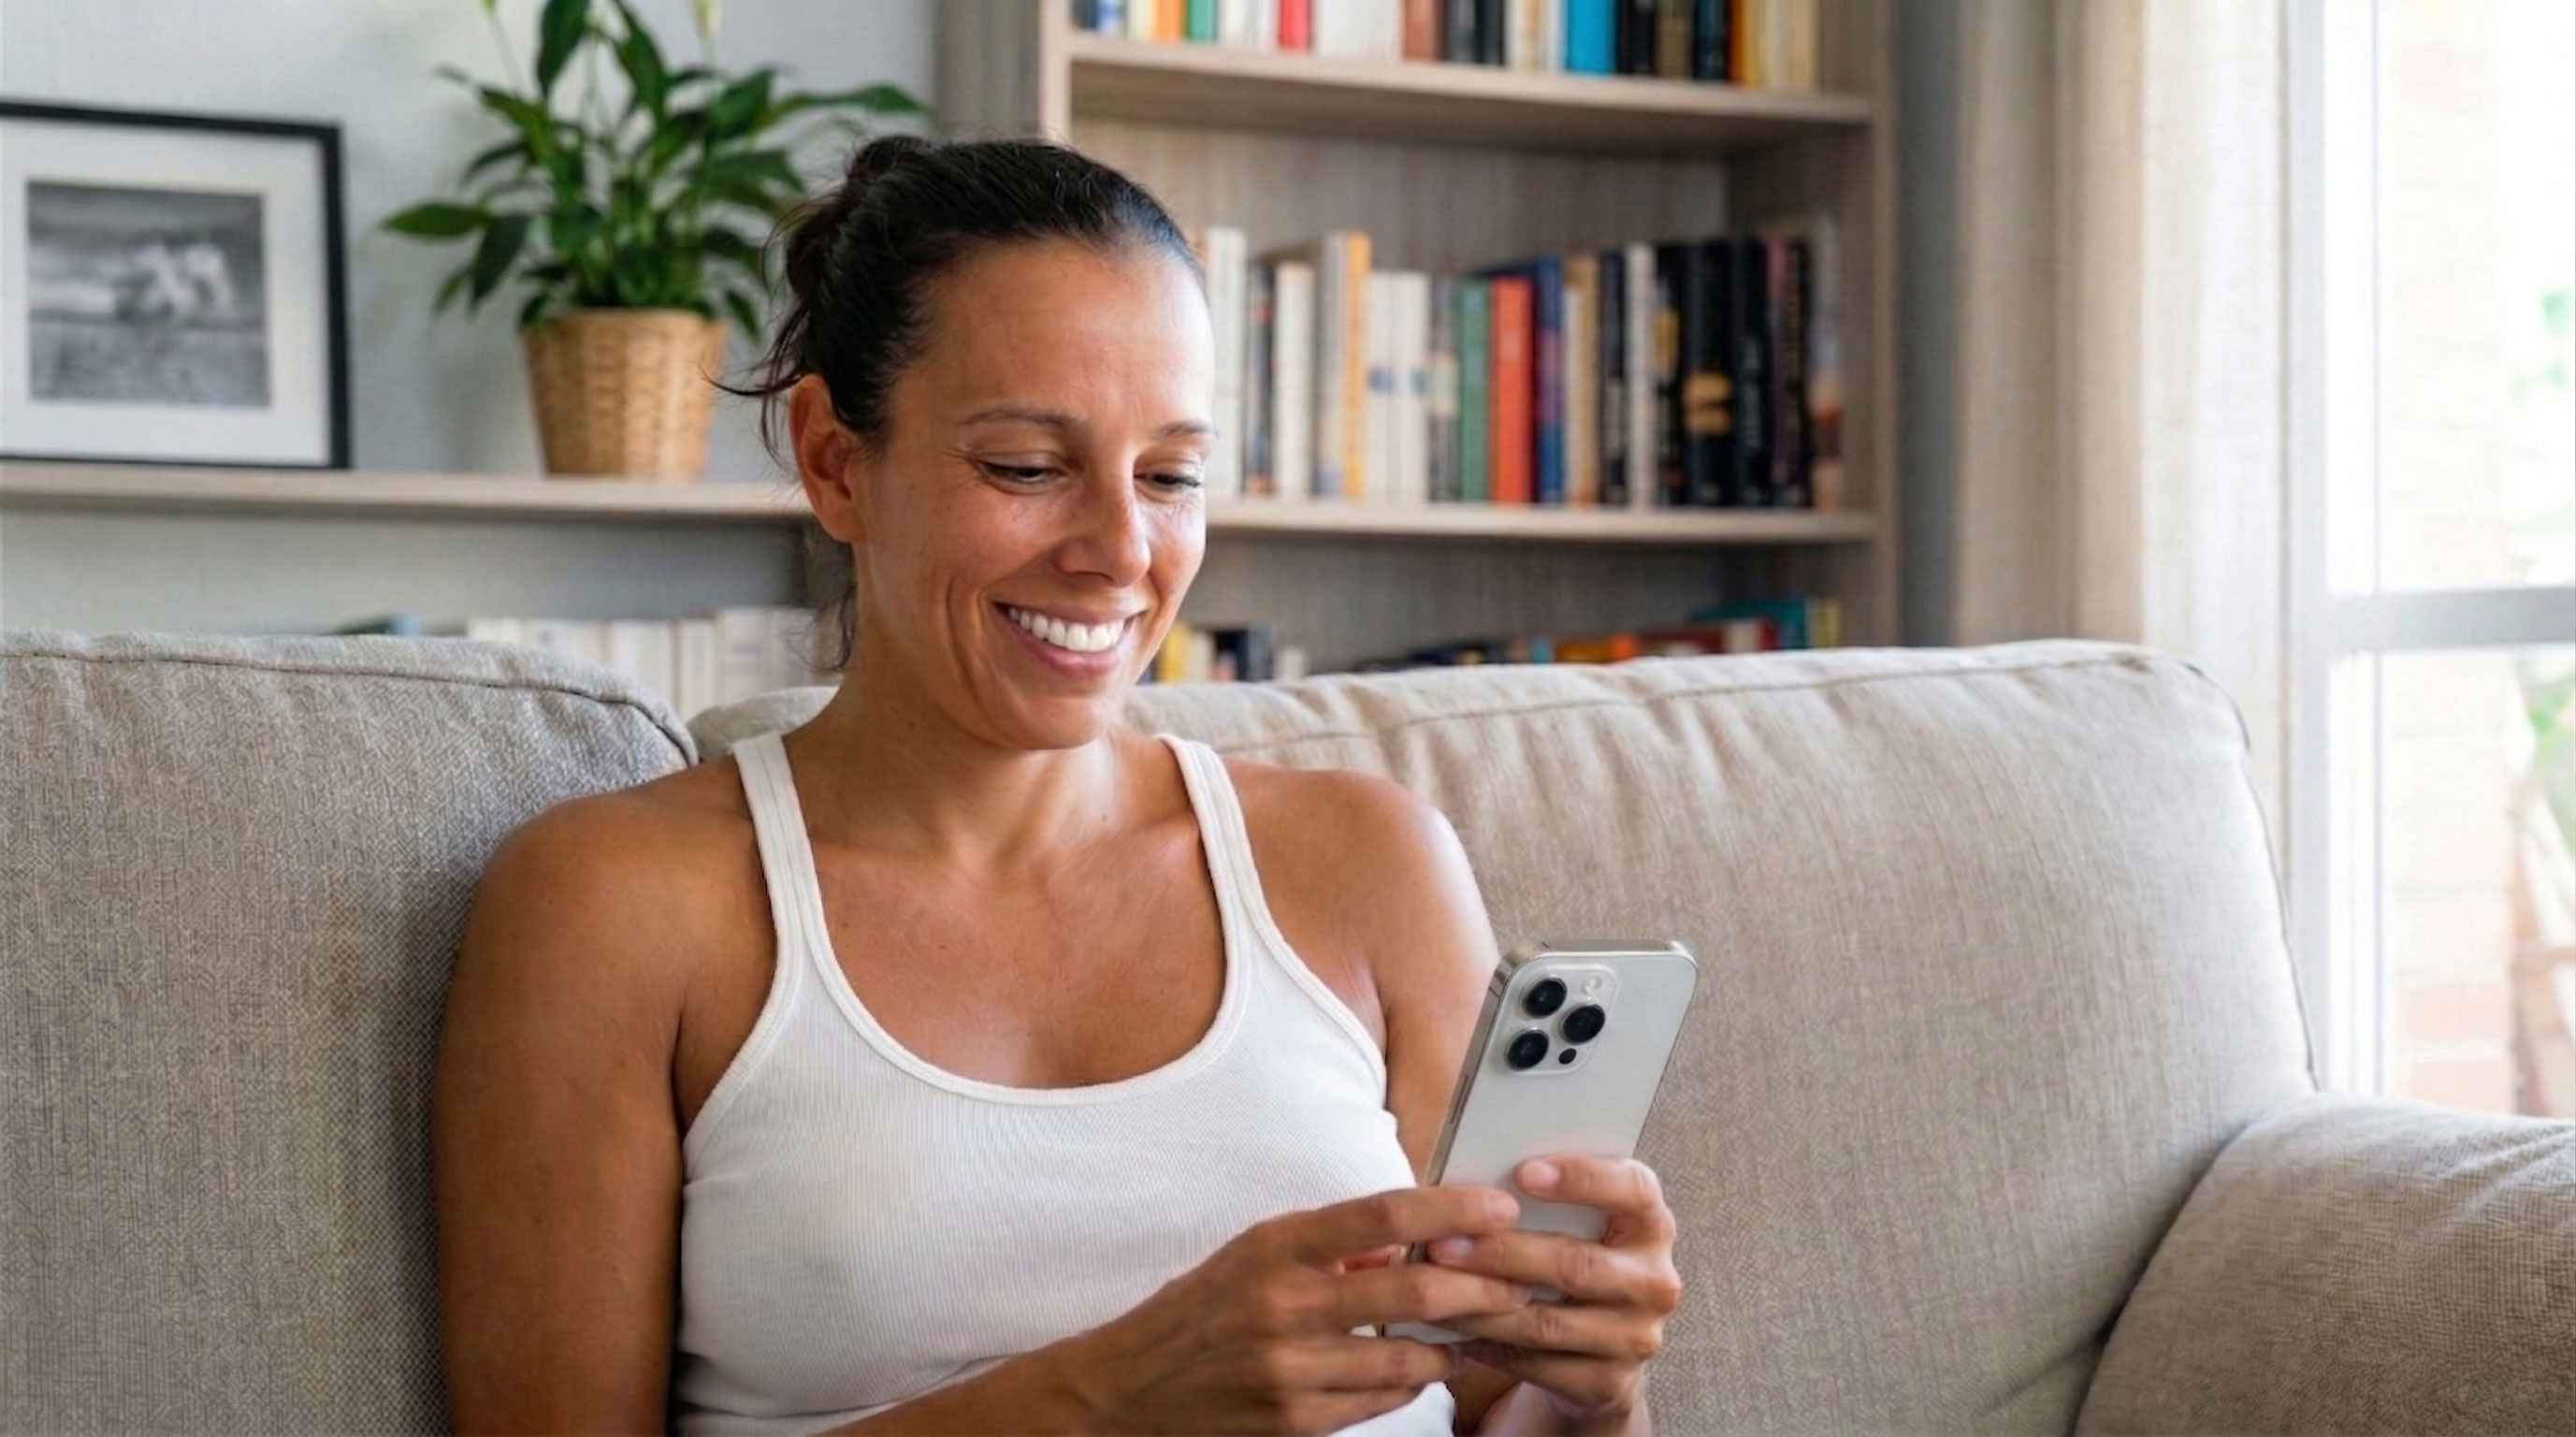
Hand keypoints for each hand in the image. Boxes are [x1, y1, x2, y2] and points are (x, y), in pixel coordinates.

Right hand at [1050, 1185, 1535, 1433]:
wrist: (1127, 1391)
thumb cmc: (1197, 1312)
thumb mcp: (1253, 1254)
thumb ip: (1328, 1245)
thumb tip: (1403, 1241)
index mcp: (1276, 1247)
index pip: (1382, 1215)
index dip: (1451, 1210)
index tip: (1498, 1207)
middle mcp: (1285, 1305)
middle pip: (1412, 1290)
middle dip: (1481, 1287)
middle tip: (1518, 1280)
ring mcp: (1291, 1370)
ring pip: (1408, 1357)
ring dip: (1456, 1342)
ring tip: (1486, 1326)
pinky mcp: (1296, 1422)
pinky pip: (1380, 1402)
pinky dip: (1414, 1383)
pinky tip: (1429, 1368)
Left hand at [1423, 1157, 1681, 1426]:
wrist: (1597, 1345)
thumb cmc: (1569, 1254)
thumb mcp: (1572, 1219)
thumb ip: (1537, 1197)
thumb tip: (1465, 1181)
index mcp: (1651, 1223)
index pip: (1632, 1189)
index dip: (1582, 1178)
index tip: (1523, 1172)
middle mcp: (1655, 1281)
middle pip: (1576, 1264)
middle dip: (1501, 1252)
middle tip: (1441, 1241)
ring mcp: (1636, 1338)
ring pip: (1546, 1322)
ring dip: (1479, 1304)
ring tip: (1429, 1285)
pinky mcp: (1609, 1383)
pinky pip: (1534, 1363)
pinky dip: (1484, 1343)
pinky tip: (1448, 1325)